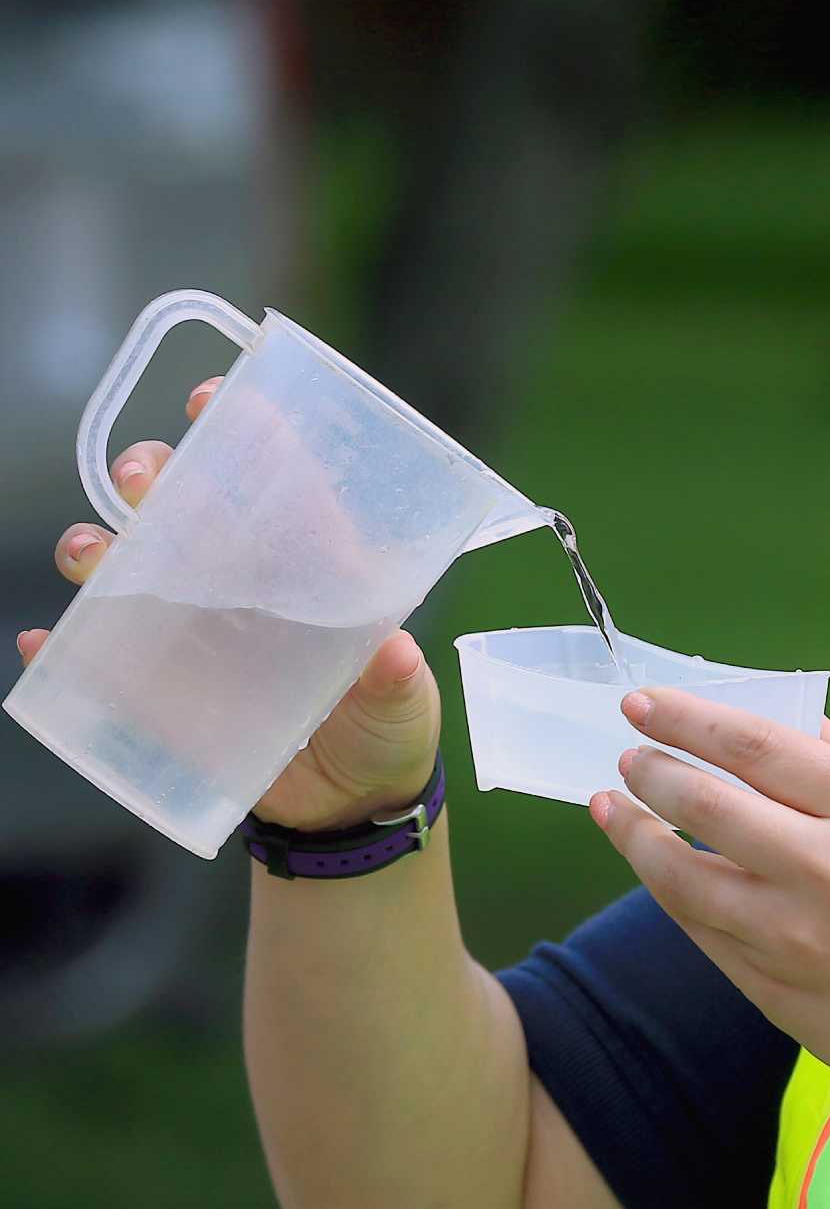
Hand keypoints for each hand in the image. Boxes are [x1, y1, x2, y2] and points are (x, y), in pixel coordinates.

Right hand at [16, 378, 441, 832]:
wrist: (348, 809)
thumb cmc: (386, 731)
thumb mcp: (403, 705)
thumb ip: (397, 680)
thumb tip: (394, 654)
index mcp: (309, 570)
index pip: (274, 486)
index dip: (244, 433)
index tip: (214, 399)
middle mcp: (241, 587)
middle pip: (181, 508)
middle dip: (150, 476)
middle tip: (145, 478)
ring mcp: (192, 633)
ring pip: (125, 566)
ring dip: (97, 546)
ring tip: (95, 554)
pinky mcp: (158, 689)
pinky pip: (93, 659)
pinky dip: (62, 648)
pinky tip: (46, 644)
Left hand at [591, 688, 829, 1107]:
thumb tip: (788, 721)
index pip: (756, 745)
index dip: (689, 719)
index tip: (645, 703)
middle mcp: (828, 867)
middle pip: (705, 803)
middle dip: (650, 771)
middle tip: (626, 755)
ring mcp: (792, 936)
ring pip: (682, 876)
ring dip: (635, 836)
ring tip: (614, 810)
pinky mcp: (771, 991)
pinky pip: (702, 932)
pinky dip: (671, 895)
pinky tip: (659, 873)